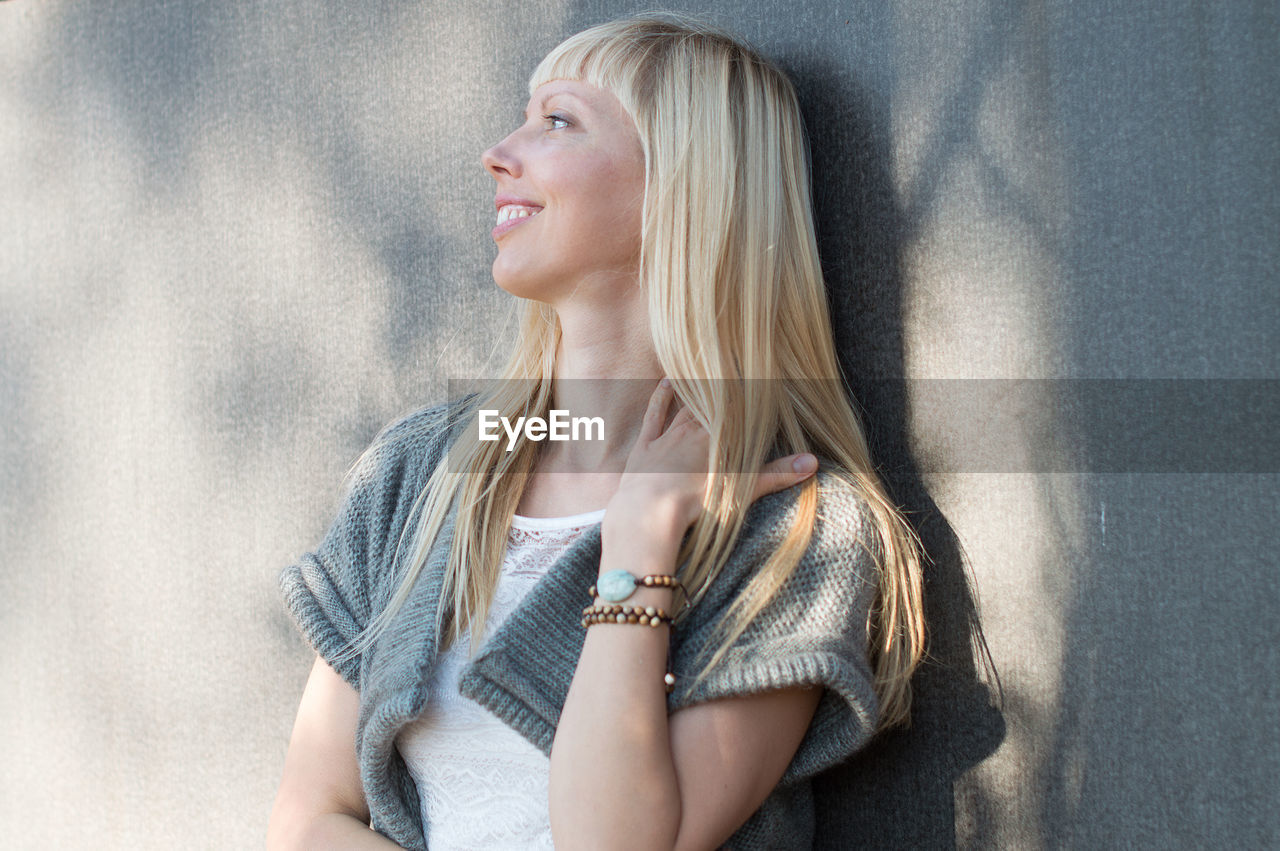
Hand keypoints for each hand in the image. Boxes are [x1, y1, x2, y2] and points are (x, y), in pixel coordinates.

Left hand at [605, 378, 819, 541]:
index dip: (745, 393)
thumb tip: (812, 462)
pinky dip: (659, 398)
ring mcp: (666, 436)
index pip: (734, 409)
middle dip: (722, 389)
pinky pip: (654, 415)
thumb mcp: (739, 490)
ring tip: (705, 370)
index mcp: (715, 438)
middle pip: (710, 404)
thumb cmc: (695, 503)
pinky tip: (665, 382)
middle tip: (732, 368)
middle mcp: (691, 431)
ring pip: (683, 406)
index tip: (756, 374)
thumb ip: (776, 474)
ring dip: (694, 390)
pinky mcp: (645, 446)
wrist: (650, 512)